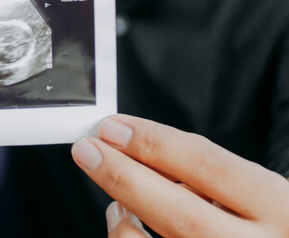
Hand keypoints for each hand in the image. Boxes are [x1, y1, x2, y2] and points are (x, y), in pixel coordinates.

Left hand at [71, 114, 288, 237]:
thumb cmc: (273, 225)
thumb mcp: (260, 192)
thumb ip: (213, 174)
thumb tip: (142, 148)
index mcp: (281, 209)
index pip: (207, 165)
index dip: (153, 142)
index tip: (112, 128)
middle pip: (179, 213)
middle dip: (123, 177)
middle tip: (87, 151)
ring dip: (124, 223)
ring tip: (114, 200)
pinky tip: (127, 228)